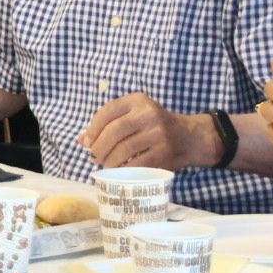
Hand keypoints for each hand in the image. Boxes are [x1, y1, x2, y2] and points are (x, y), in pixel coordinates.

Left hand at [79, 92, 214, 169]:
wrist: (191, 137)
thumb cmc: (155, 127)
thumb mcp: (135, 117)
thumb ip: (109, 124)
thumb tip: (81, 140)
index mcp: (138, 101)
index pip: (107, 111)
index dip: (93, 128)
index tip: (87, 142)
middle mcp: (148, 113)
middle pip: (114, 131)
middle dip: (99, 148)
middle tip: (95, 157)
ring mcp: (158, 133)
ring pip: (124, 149)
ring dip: (109, 161)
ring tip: (106, 165)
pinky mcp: (164, 151)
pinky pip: (137, 163)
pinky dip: (124, 170)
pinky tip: (120, 171)